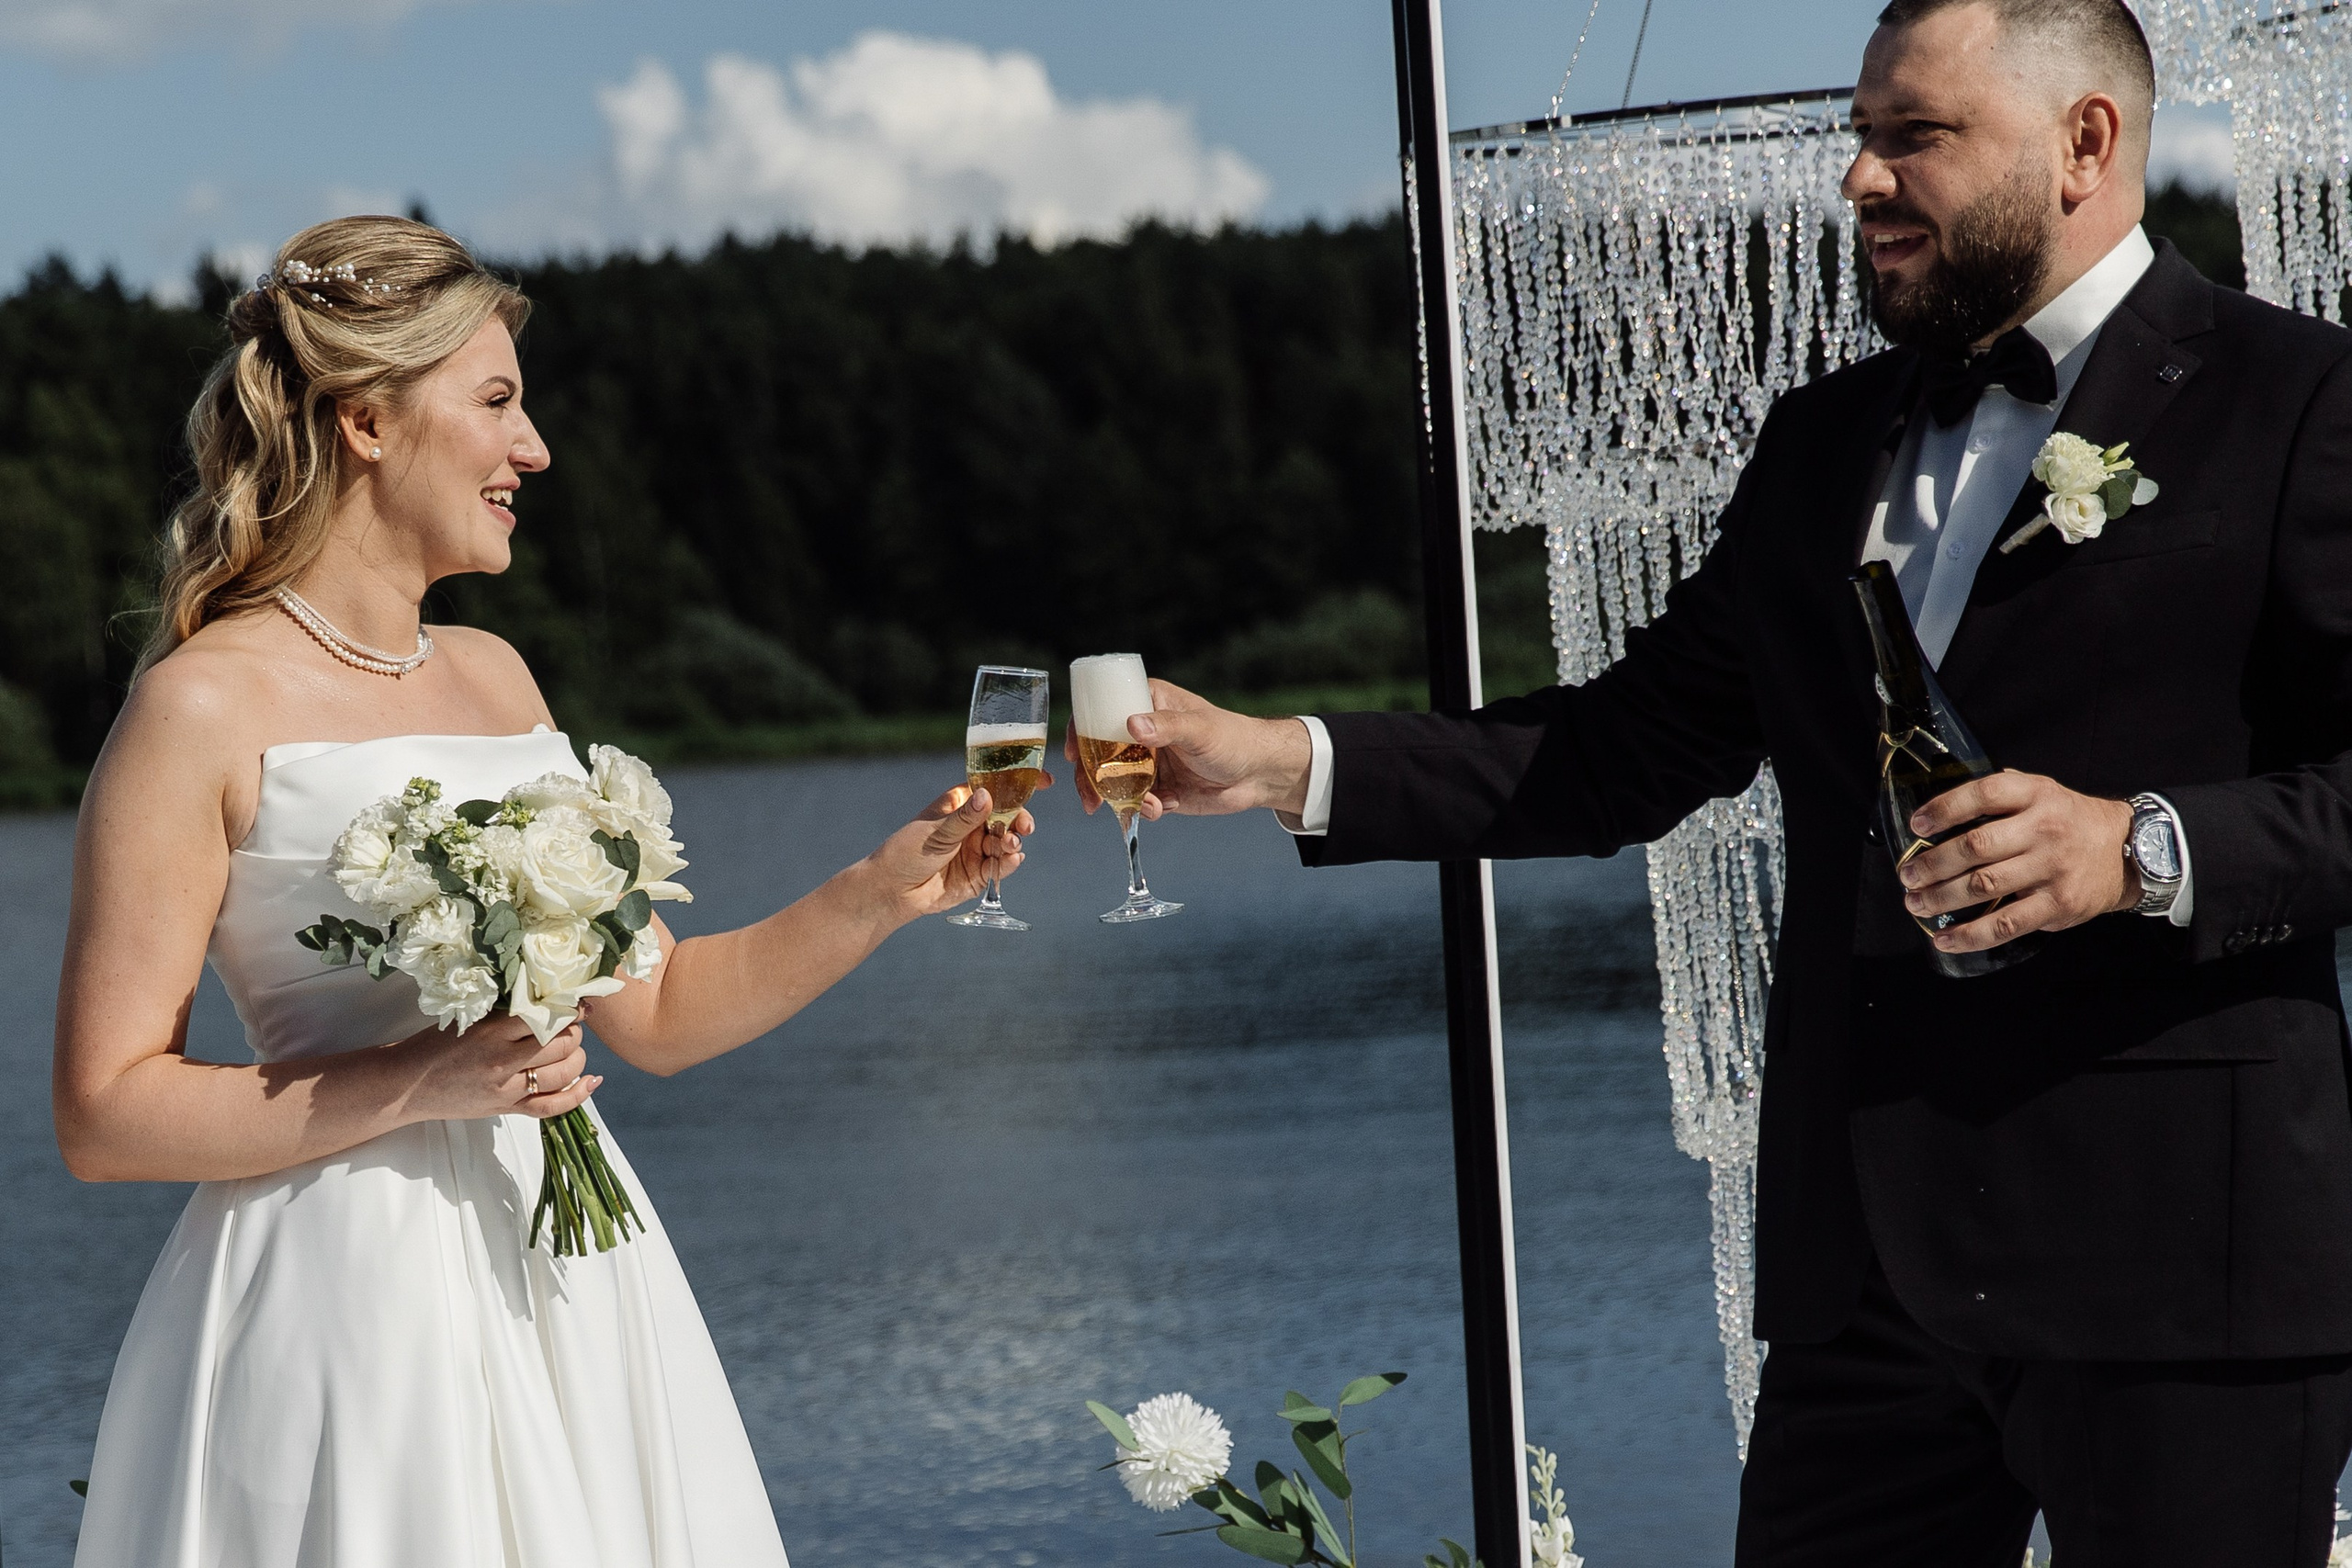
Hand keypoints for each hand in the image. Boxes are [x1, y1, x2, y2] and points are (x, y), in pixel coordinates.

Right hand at [407, 1011, 598, 1121]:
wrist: (406, 1084)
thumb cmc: (435, 1046)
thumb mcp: (470, 1020)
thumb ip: (506, 1014)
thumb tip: (550, 1000)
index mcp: (491, 1029)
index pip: (546, 1016)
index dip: (569, 1008)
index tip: (578, 1003)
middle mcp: (502, 1059)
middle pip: (561, 1043)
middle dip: (574, 1032)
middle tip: (571, 1026)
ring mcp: (505, 1087)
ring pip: (563, 1072)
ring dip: (577, 1058)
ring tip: (573, 1049)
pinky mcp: (505, 1108)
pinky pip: (552, 1106)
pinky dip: (578, 1095)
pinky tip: (592, 1081)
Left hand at [859, 782, 1044, 920]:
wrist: (892, 891)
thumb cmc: (906, 852)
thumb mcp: (935, 832)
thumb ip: (964, 818)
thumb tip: (988, 796)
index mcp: (960, 804)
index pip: (993, 788)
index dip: (1018, 783)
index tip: (1045, 780)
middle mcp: (972, 825)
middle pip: (1007, 816)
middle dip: (1020, 818)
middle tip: (1025, 825)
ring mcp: (977, 849)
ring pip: (1007, 840)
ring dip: (1013, 840)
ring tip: (1010, 844)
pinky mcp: (980, 874)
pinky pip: (1002, 866)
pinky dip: (1010, 862)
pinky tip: (1013, 859)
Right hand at [1063, 679, 1310, 818]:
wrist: (1261, 774)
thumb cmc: (1233, 738)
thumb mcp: (1199, 728)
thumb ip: (1167, 727)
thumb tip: (1133, 726)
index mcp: (1147, 703)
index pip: (1101, 712)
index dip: (1080, 731)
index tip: (1073, 754)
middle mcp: (1143, 733)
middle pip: (1100, 753)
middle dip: (1091, 777)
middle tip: (1089, 798)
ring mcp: (1150, 763)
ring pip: (1116, 781)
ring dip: (1116, 798)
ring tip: (1132, 808)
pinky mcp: (1162, 791)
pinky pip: (1139, 803)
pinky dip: (1143, 809)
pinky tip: (1160, 809)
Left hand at [1900, 770, 2137, 953]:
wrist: (2125, 852)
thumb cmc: (2069, 821)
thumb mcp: (2042, 792)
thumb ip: (2000, 792)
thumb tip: (1943, 804)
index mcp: (2036, 795)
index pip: (1983, 794)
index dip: (1944, 809)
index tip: (1917, 826)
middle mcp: (2044, 830)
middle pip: (1976, 846)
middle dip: (1932, 863)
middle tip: (1907, 875)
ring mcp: (2052, 869)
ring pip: (1984, 886)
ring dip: (1941, 898)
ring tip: (1916, 903)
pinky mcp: (2057, 905)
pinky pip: (2006, 924)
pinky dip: (1970, 935)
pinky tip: (1945, 939)